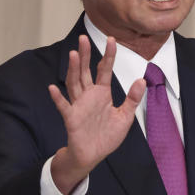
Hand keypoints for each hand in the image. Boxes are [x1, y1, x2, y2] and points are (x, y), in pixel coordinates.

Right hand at [47, 35, 145, 194]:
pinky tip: (53, 88)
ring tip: (72, 54)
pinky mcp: (72, 118)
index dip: (108, 55)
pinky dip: (58, 98)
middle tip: (83, 38)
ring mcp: (79, 106)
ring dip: (72, 69)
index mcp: (102, 94)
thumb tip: (141, 80)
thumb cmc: (107, 136)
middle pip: (84, 71)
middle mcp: (88, 96)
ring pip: (74, 83)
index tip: (111, 39)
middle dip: (84, 55)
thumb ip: (132, 99)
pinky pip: (64, 106)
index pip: (104, 70)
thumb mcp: (125, 117)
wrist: (93, 155)